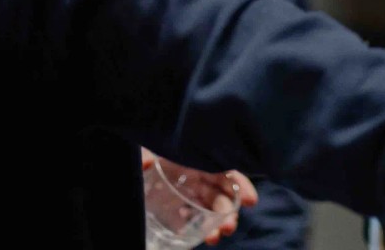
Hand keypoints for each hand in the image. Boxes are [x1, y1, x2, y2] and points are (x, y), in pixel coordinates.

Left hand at [140, 148, 258, 245]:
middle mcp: (199, 177)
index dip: (240, 185)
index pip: (226, 172)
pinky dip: (196, 229)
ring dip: (215, 226)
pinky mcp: (178, 209)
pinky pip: (193, 220)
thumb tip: (145, 164)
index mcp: (200, 159)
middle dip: (228, 213)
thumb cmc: (152, 147)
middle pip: (221, 196)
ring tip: (213, 238)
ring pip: (210, 211)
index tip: (251, 201)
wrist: (133, 158)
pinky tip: (193, 235)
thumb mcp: (150, 147)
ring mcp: (190, 194)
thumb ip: (147, 156)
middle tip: (228, 227)